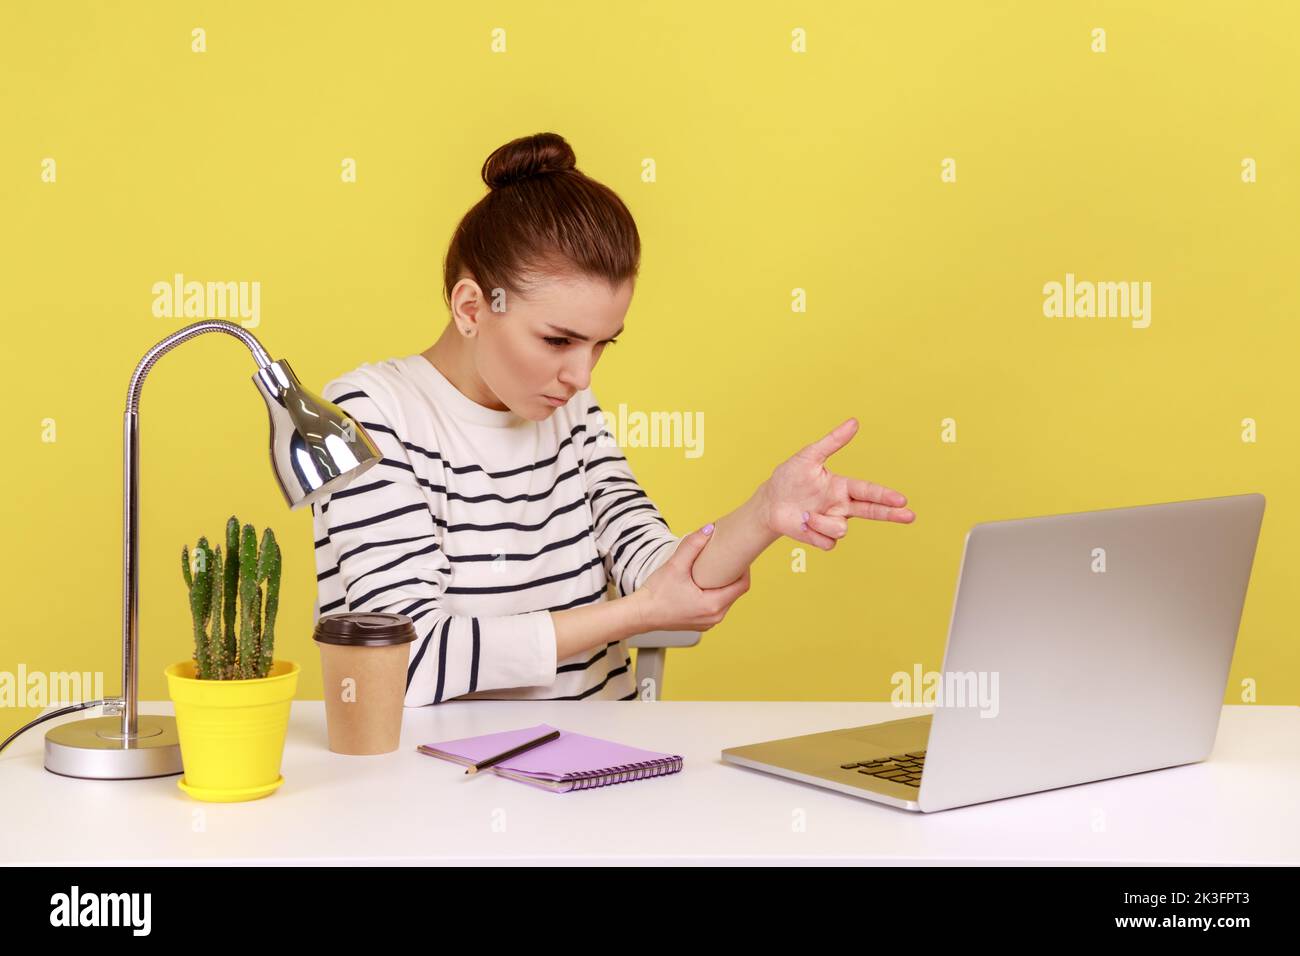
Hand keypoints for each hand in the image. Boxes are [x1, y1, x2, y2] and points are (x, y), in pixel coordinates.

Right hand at [632, 527, 750, 632]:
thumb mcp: (675, 565)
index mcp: (713, 605)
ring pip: (726, 600)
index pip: (742, 586)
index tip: (740, 555)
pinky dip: (715, 594)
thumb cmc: (656, 593)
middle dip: (734, 575)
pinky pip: (717, 607)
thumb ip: (692, 545)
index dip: (745, 569)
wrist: (641, 614)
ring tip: (718, 569)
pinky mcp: (701, 623)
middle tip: (729, 558)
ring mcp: (708, 622)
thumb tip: (709, 529)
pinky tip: (707, 583)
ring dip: (725, 585)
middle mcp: (715, 617)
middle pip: (735, 592)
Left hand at [758, 417, 914, 550]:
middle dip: (891, 514)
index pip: (868, 491)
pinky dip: (812, 533)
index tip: (901, 499)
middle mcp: (842, 506)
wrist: (770, 503)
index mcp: (843, 487)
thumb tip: (854, 422)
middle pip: (872, 511)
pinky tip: (803, 525)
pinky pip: (827, 542)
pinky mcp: (822, 538)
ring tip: (804, 514)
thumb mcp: (808, 456)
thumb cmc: (789, 477)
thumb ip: (832, 441)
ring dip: (820, 522)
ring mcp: (833, 523)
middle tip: (909, 516)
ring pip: (841, 529)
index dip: (884, 495)